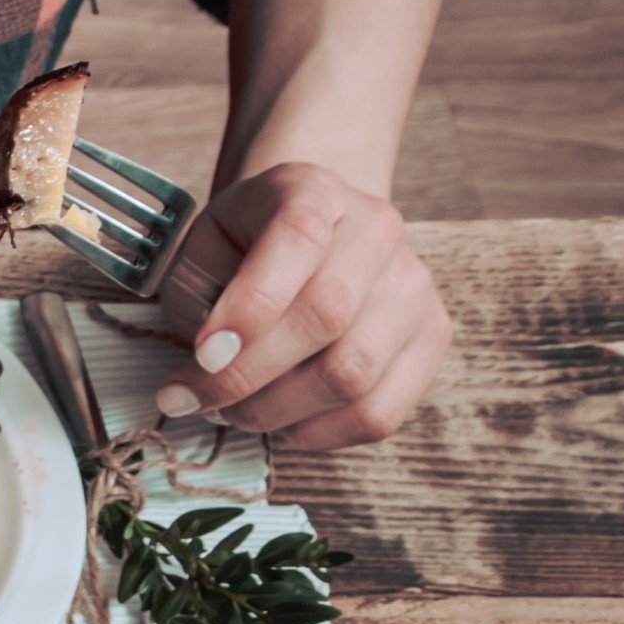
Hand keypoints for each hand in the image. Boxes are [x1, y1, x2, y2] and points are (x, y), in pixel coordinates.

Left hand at [152, 162, 450, 449]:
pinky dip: (317, 433)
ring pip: (352, 374)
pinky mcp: (431, 337)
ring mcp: (414, 286)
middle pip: (327, 316)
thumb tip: (208, 364)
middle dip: (246, 375)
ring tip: (231, 410)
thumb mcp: (204, 243)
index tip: (201, 357)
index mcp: (314, 190)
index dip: (249, 307)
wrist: (315, 230)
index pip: (296, 239)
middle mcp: (378, 231)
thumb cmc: (246, 244)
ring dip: (274, 411)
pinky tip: (280, 420)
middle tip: (191, 398)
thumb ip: (196, 291)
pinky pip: (378, 412)